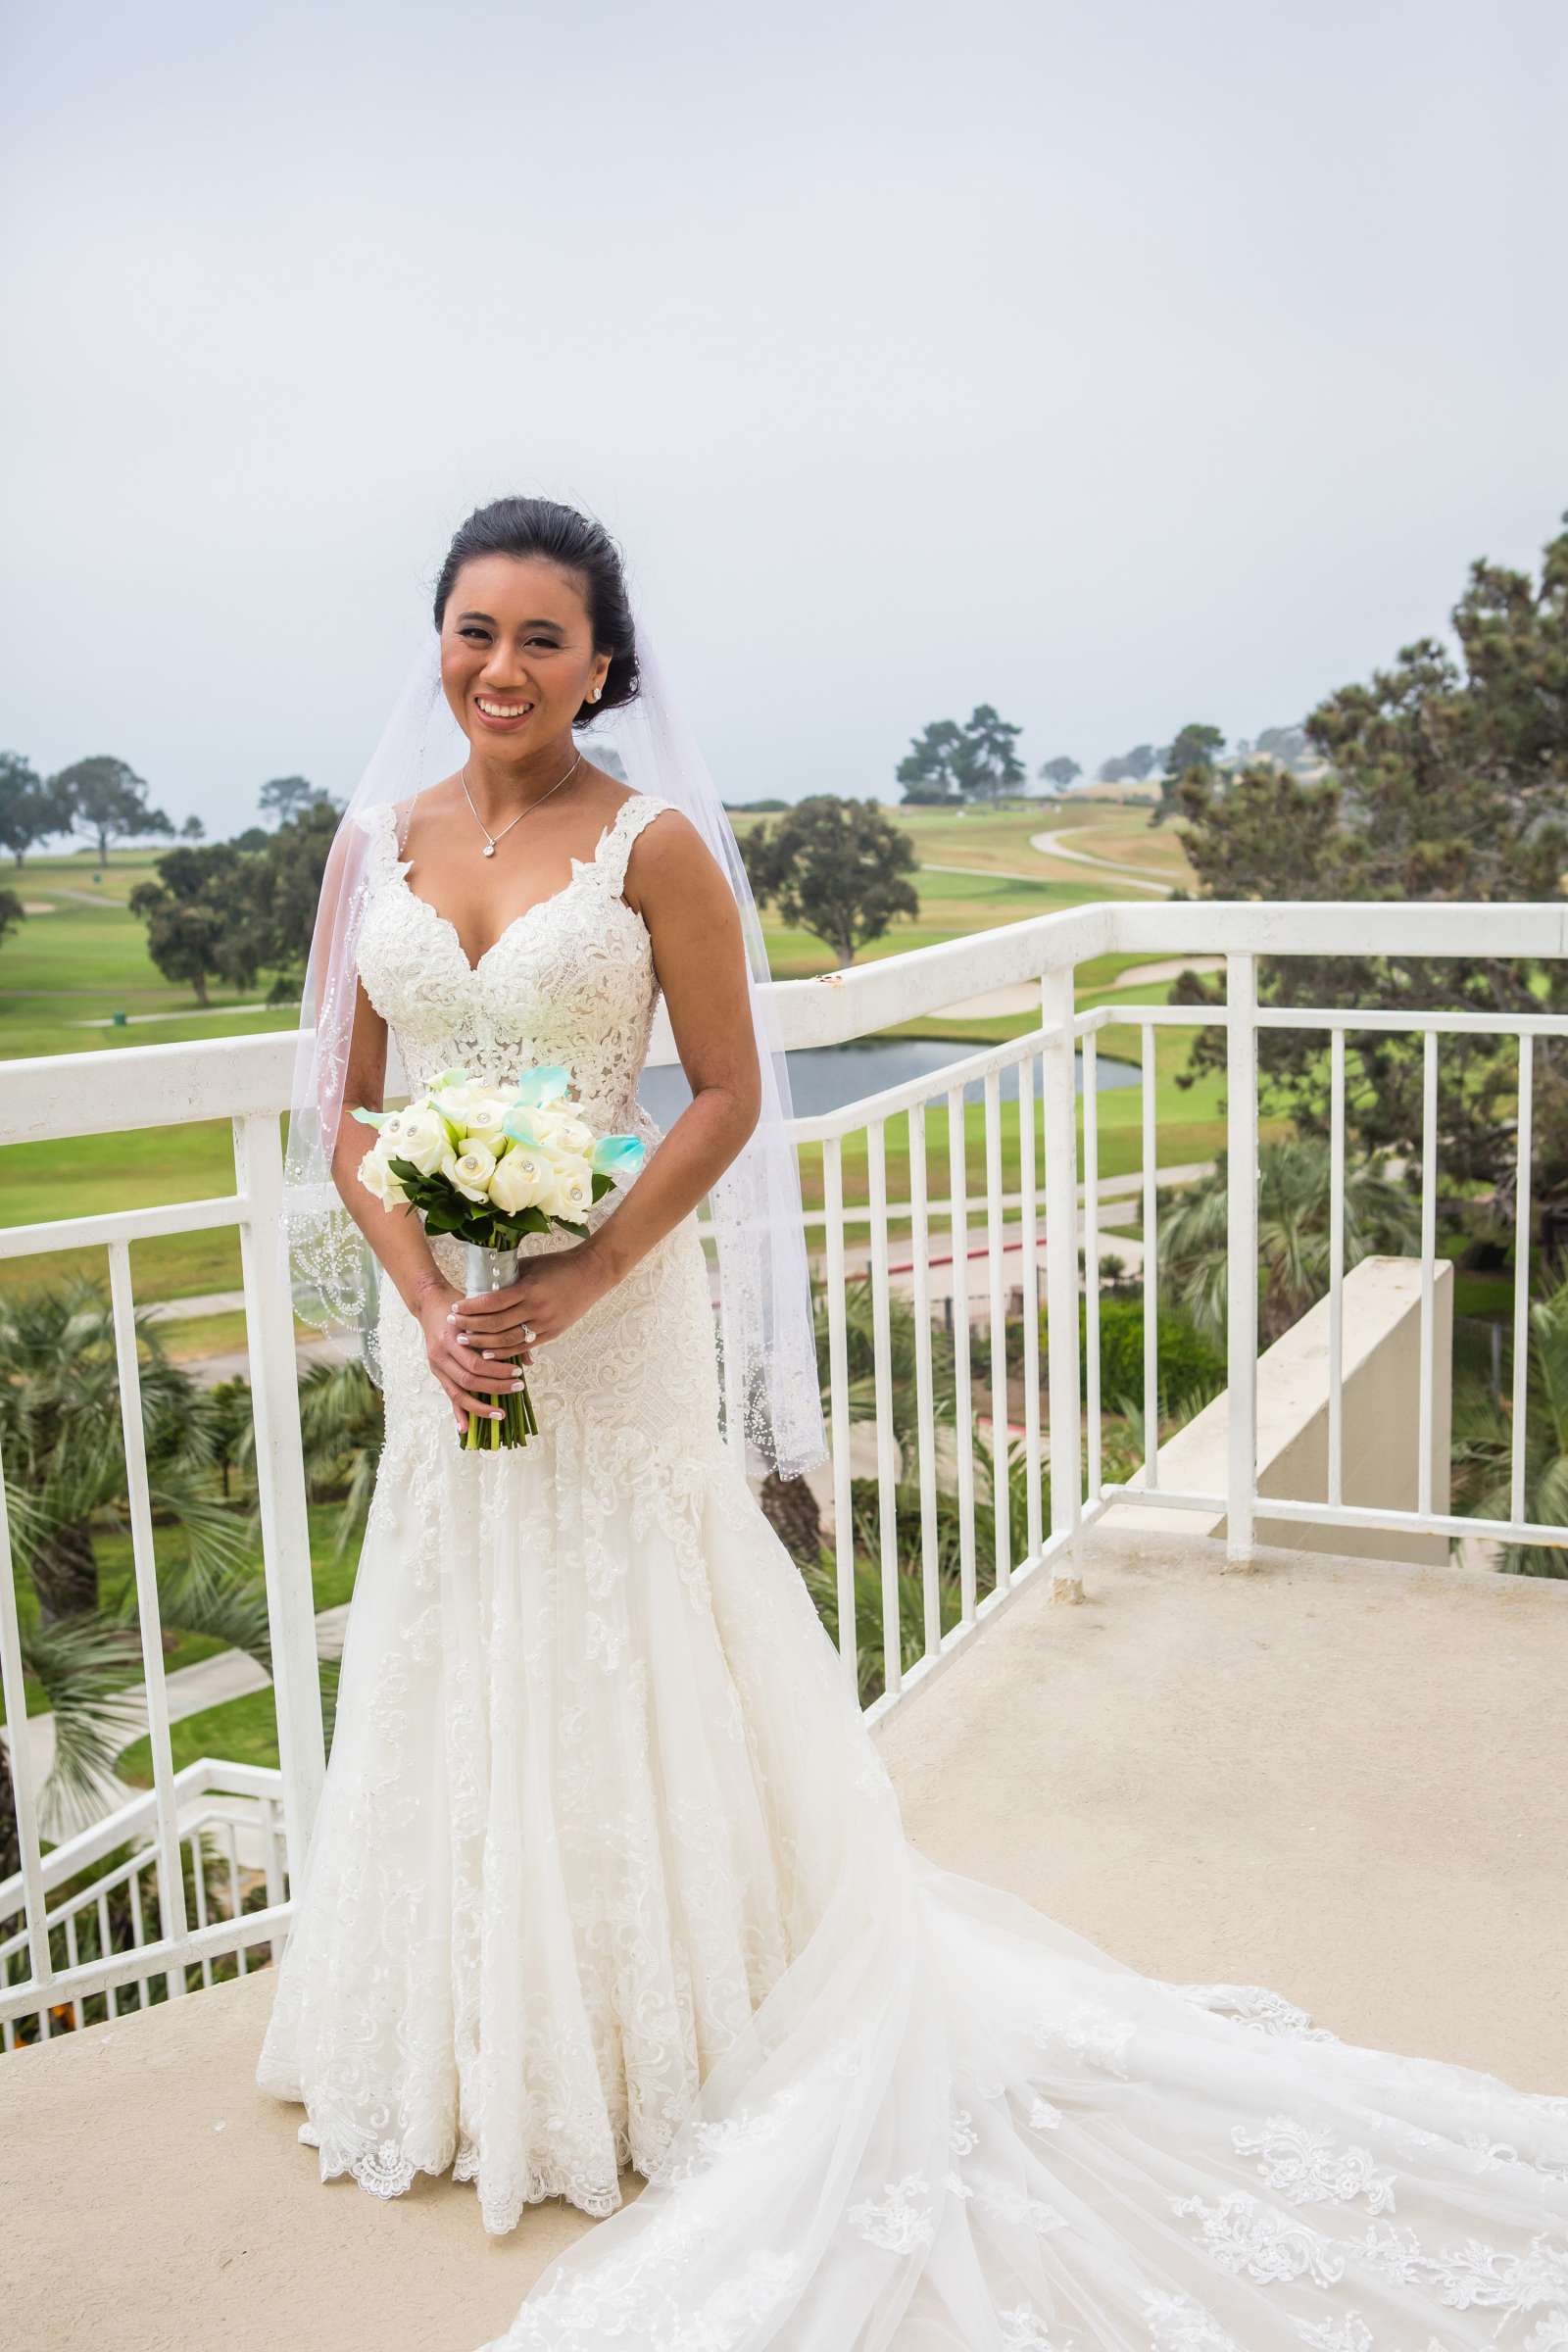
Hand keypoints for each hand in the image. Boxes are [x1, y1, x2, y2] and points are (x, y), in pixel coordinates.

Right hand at [414, 1277, 528, 1436]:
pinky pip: (449, 1395)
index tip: (518, 1374)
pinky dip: (457, 1412)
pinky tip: (465, 1429)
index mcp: (452, 1337)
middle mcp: (441, 1354)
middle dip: (495, 1387)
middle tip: (517, 1387)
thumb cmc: (461, 1305)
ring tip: (500, 1414)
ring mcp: (436, 1365)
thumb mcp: (481, 1314)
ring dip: (480, 1406)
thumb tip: (528, 1361)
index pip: (476, 1362)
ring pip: (458, 1392)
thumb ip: (501, 1334)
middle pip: (469, 1379)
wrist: (430, 1301)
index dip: (497, 1372)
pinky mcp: (436, 1371)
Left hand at [448, 1242, 616, 1363]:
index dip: (471, 1307)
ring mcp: (545, 1324)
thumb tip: (483, 1289)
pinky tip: (489, 1353)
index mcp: (529, 1289)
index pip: (493, 1302)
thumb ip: (509, 1279)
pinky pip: (524, 1346)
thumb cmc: (559, 1264)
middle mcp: (537, 1309)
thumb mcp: (530, 1266)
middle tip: (454, 1326)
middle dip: (472, 1327)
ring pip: (508, 1341)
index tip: (455, 1307)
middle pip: (496, 1325)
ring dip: (484, 1344)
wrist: (592, 1273)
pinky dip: (505, 1352)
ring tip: (466, 1342)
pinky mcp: (552, 1333)